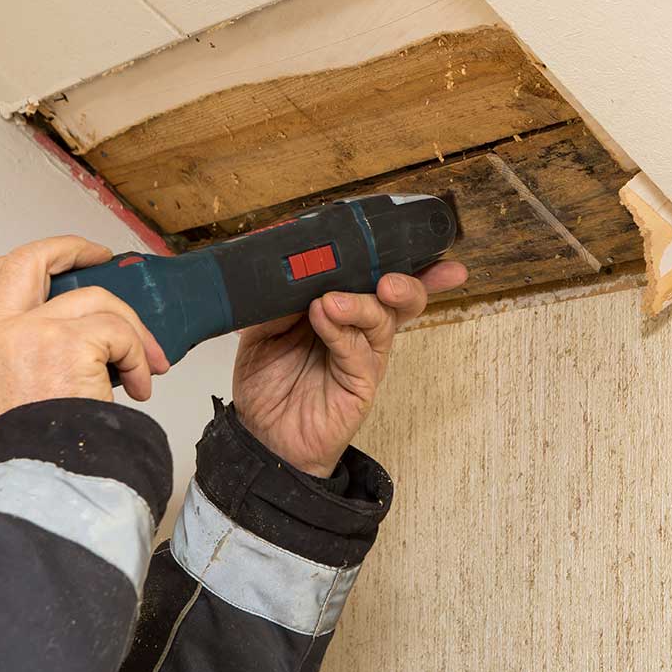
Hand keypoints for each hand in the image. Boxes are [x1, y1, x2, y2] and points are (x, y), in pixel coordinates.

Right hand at [0, 235, 169, 436]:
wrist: (40, 479)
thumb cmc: (32, 451)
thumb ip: (15, 360)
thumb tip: (68, 339)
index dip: (8, 265)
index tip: (45, 265)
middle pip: (26, 260)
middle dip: (68, 248)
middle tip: (98, 255)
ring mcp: (29, 332)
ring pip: (94, 298)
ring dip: (130, 327)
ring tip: (144, 363)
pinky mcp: (67, 342)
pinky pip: (120, 332)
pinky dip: (140, 355)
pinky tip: (140, 384)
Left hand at [233, 261, 466, 476]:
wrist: (261, 436)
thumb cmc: (269, 382)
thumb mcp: (262, 329)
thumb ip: (277, 300)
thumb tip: (287, 271)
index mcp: (342, 307)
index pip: (374, 275)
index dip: (399, 256)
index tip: (410, 235)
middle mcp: (359, 328)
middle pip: (400, 295)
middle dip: (407, 278)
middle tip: (386, 275)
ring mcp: (363, 355)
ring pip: (383, 318)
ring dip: (361, 302)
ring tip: (330, 301)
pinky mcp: (361, 384)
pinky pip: (359, 352)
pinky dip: (342, 331)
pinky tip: (324, 318)